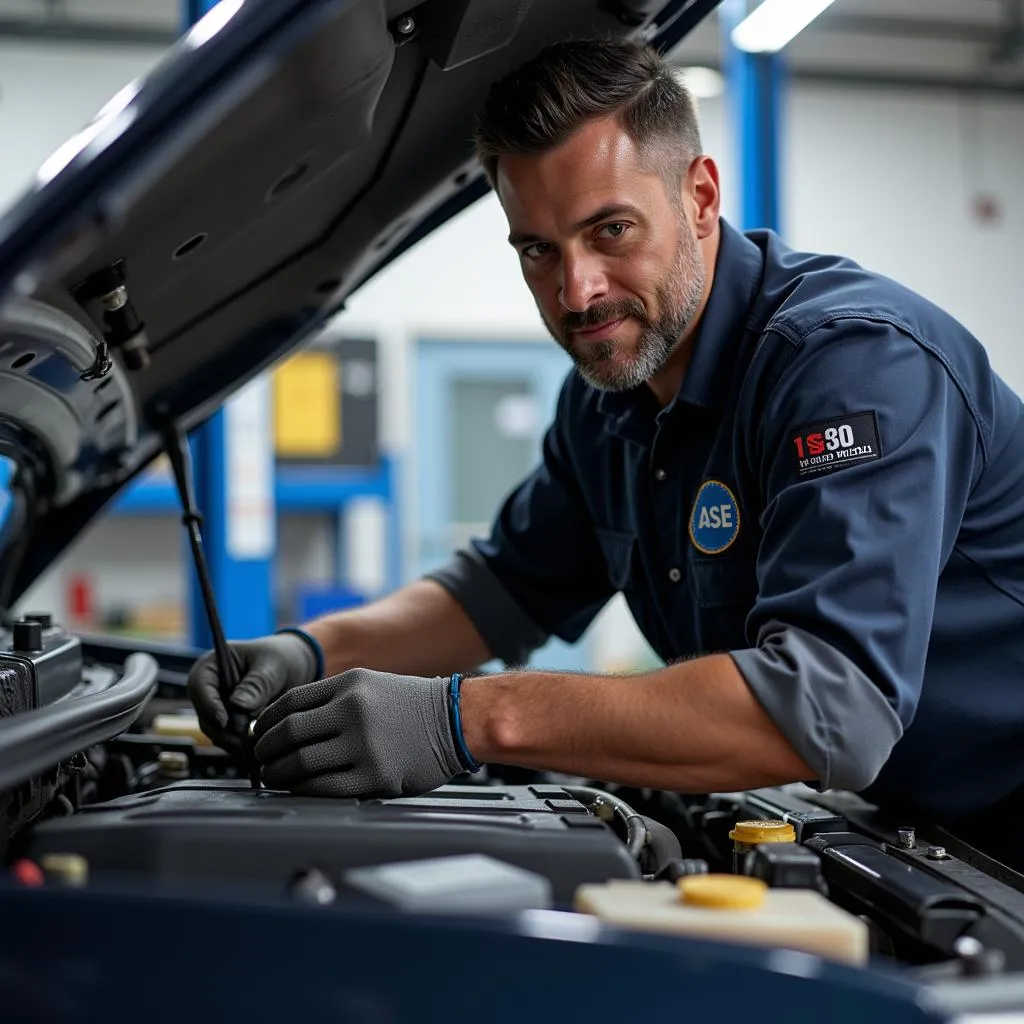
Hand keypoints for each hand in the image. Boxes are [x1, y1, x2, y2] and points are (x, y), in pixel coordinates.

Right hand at [188, 632, 318, 749]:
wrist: (293, 670)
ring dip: (235, 741)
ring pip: (217, 733)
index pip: (199, 686)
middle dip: (224, 730)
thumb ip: (256, 684)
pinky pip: (230, 741)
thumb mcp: (271, 665)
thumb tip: (238, 706)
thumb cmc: (280, 658)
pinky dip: (243, 745)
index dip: (208, 705)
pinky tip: (260, 745)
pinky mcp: (229, 726)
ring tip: (259, 742)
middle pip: (205, 715)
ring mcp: (218, 710)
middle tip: (246, 739)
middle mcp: (209, 690)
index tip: (224, 721)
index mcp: (212, 666)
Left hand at [252, 668, 467, 797]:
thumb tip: (284, 725)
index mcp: (349, 684)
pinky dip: (303, 789)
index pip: (290, 703)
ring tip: (275, 776)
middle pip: (290, 734)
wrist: (455, 720)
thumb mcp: (370, 685)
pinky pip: (324, 787)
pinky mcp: (375, 776)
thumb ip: (331, 700)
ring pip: (302, 763)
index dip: (266, 722)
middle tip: (260, 760)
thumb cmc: (411, 706)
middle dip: (266, 751)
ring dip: (279, 773)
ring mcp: (364, 745)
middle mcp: (353, 711)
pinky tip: (300, 788)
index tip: (259, 735)